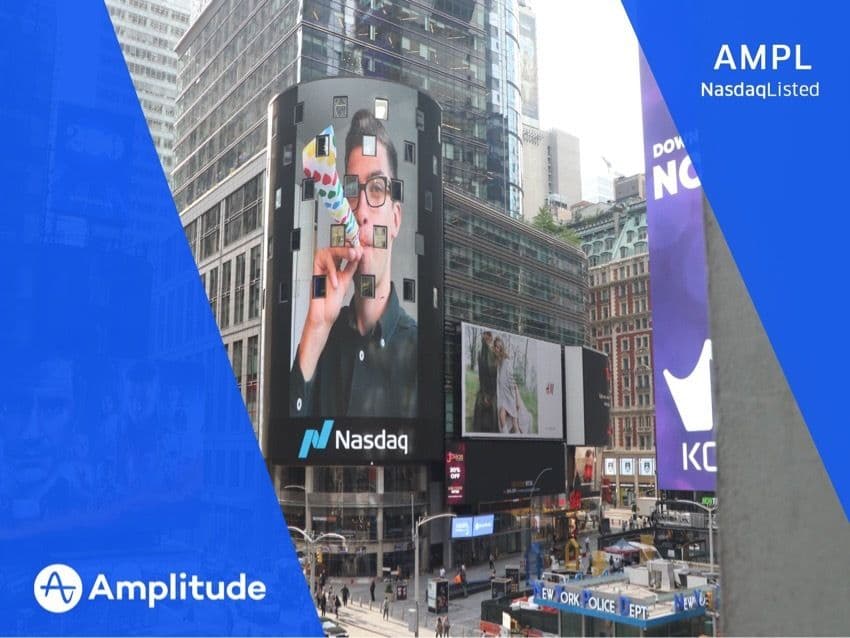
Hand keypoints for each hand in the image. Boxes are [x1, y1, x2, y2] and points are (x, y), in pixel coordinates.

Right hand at [297, 245, 361, 380]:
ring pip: (328, 251)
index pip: (343, 250)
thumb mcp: (346, 280)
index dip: (351, 245)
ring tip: (352, 256)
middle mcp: (327, 266)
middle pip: (335, 247)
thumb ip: (350, 268)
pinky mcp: (314, 275)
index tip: (362, 245)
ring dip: (341, 252)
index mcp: (335, 266)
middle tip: (358, 248)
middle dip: (348, 246)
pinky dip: (331, 271)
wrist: (323, 316)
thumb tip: (358, 255)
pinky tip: (338, 280)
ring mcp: (320, 269)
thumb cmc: (332, 301)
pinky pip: (321, 265)